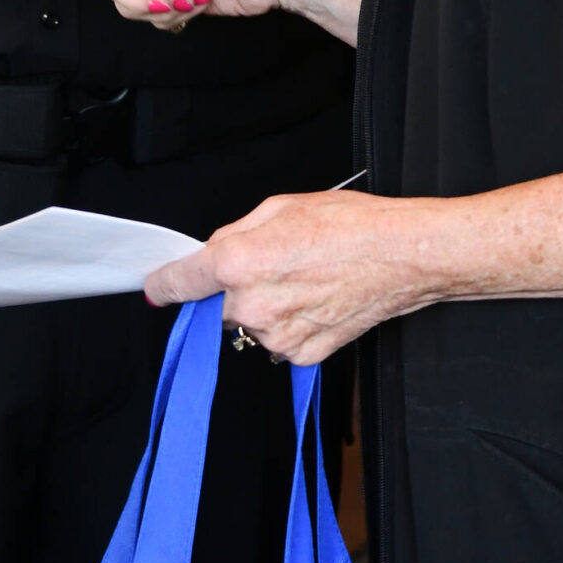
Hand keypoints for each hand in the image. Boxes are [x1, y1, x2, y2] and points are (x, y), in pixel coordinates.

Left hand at [146, 190, 451, 365]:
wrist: (404, 256)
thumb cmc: (351, 226)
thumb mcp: (281, 207)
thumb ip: (235, 233)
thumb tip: (212, 253)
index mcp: (238, 262)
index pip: (179, 282)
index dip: (165, 284)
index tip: (158, 288)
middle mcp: (252, 305)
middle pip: (218, 305)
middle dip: (235, 288)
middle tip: (276, 266)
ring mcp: (277, 335)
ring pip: (250, 326)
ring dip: (266, 309)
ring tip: (306, 281)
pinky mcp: (302, 354)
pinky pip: (280, 342)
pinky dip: (291, 326)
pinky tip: (317, 301)